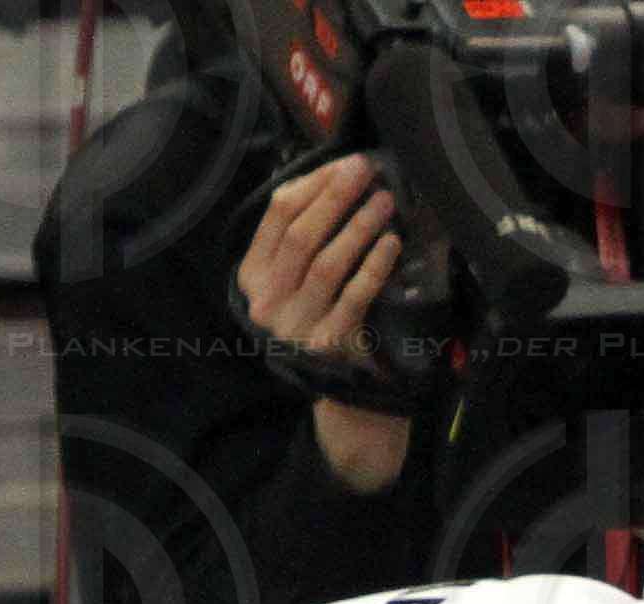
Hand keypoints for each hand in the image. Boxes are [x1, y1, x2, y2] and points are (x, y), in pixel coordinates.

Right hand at [239, 155, 411, 494]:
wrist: (342, 399)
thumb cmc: (318, 326)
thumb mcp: (291, 287)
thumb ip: (296, 244)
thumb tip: (329, 183)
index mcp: (252, 277)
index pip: (277, 217)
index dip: (314, 186)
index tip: (344, 164)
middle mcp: (268, 300)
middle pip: (302, 235)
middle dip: (336, 197)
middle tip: (368, 171)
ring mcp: (296, 325)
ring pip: (327, 264)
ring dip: (357, 227)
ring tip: (384, 201)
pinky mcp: (328, 346)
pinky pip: (354, 299)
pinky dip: (373, 268)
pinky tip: (391, 245)